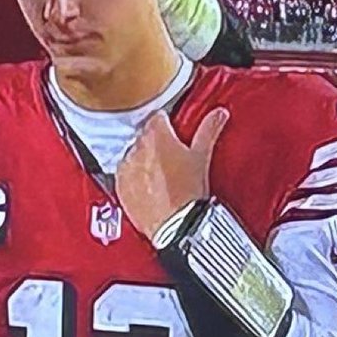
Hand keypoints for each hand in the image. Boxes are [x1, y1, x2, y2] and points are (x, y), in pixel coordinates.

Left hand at [115, 108, 228, 239]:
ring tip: (158, 174)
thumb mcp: (201, 157)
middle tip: (168, 156)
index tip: (170, 130)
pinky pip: (123, 174)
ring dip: (141, 159)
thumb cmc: (188, 192)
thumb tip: (219, 113)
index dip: (166, 124)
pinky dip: (132, 176)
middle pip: (143, 136)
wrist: (174, 223)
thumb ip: (209, 130)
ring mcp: (125, 166)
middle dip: (154, 142)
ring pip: (131, 154)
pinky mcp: (118, 184)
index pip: (157, 117)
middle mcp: (137, 148)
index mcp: (157, 136)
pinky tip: (147, 185)